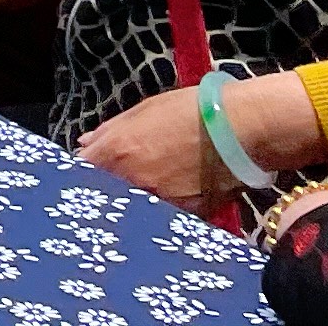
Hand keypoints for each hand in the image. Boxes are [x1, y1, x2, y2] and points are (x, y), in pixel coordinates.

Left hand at [75, 87, 229, 212]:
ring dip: (138, 198)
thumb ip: (110, 130)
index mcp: (118, 151)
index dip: (85, 172)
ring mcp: (161, 203)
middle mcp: (134, 182)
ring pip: (137, 207)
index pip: (84, 171)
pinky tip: (179, 191)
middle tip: (125, 177)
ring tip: (157, 182)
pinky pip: (167, 215)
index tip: (90, 171)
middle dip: (110, 188)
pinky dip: (166, 206)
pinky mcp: (188, 217)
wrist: (242, 129)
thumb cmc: (192, 110)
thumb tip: (86, 144)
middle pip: (109, 193)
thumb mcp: (144, 110)